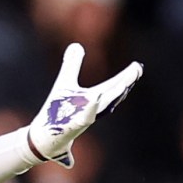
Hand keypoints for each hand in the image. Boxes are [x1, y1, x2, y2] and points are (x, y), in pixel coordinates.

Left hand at [25, 43, 142, 166]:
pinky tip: (94, 99)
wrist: (44, 137)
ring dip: (112, 96)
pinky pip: (82, 118)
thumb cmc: (56, 112)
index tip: (138, 66)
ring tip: (124, 84)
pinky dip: (89, 109)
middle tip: (137, 70)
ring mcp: (82, 119)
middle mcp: (91, 109)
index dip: (125, 76)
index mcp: (92, 99)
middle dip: (124, 83)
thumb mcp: (65, 83)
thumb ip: (72, 64)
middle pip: (111, 95)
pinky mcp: (72, 126)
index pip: (112, 86)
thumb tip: (76, 45)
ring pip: (100, 107)